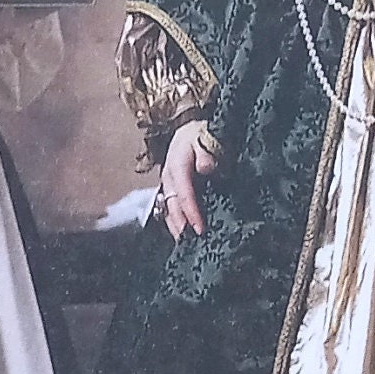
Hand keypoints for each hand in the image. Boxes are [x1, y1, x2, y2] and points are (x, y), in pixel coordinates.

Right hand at [160, 119, 219, 239]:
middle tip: (194, 243)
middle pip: (173, 206)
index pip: (184, 194)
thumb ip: (206, 152)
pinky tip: (183, 233)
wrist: (189, 129)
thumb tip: (206, 167)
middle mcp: (168, 177)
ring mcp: (167, 183)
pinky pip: (169, 208)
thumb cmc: (201, 135)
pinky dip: (175, 221)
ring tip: (187, 244)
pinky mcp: (170, 188)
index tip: (200, 229)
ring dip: (177, 227)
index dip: (192, 213)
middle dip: (182, 226)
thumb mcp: (206, 137)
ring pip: (168, 210)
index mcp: (177, 165)